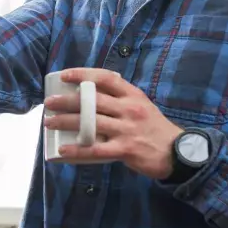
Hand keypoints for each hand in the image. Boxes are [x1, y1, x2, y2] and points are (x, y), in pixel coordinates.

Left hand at [42, 68, 182, 178]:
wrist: (178, 153)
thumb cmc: (154, 128)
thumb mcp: (142, 105)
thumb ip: (120, 100)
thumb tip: (90, 96)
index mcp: (132, 95)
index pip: (106, 78)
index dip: (83, 74)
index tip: (65, 75)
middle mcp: (129, 109)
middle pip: (93, 100)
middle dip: (67, 100)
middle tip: (49, 102)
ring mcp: (127, 129)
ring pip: (90, 122)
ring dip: (66, 122)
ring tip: (49, 122)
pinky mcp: (126, 149)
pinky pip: (96, 149)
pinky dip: (77, 149)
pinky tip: (63, 149)